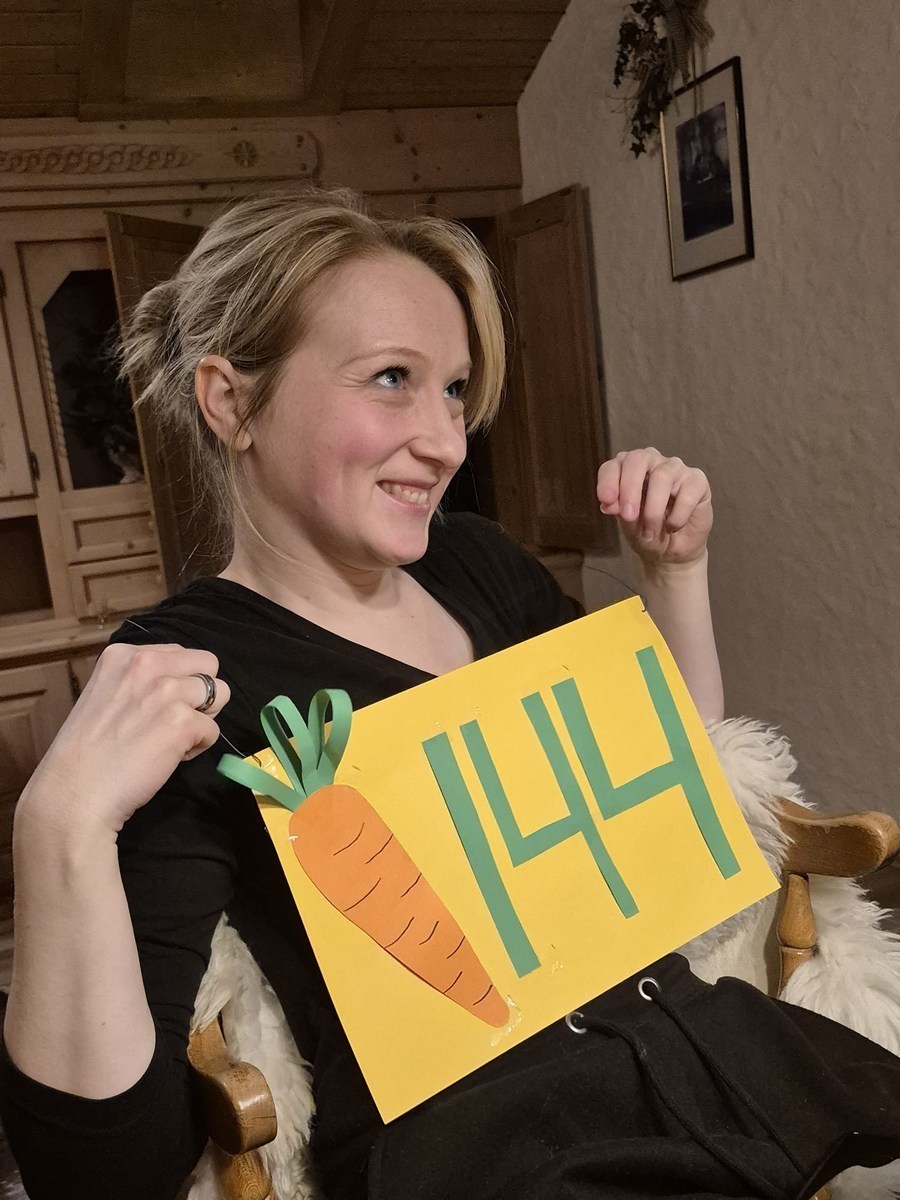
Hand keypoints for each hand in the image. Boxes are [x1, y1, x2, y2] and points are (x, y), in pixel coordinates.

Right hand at [17, 644, 230, 838]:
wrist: (76, 791)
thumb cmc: (87, 751)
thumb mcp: (104, 693)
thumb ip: (139, 680)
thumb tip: (178, 680)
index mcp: (124, 655)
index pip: (180, 653)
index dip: (178, 680)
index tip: (156, 706)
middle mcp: (147, 665)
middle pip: (208, 665)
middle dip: (200, 693)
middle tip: (174, 720)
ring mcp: (167, 692)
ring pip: (220, 694)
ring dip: (202, 718)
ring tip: (172, 738)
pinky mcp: (182, 722)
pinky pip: (213, 730)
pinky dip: (198, 747)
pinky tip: (169, 757)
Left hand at [596, 448, 711, 566]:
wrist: (671, 552)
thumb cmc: (646, 532)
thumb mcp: (627, 523)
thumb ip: (618, 509)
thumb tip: (610, 502)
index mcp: (628, 469)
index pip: (615, 464)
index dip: (608, 481)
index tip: (606, 503)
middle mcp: (652, 462)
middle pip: (638, 459)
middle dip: (630, 488)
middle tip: (628, 516)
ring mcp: (675, 469)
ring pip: (662, 476)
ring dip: (653, 510)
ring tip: (650, 532)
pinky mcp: (697, 481)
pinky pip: (687, 493)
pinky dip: (677, 516)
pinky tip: (673, 527)